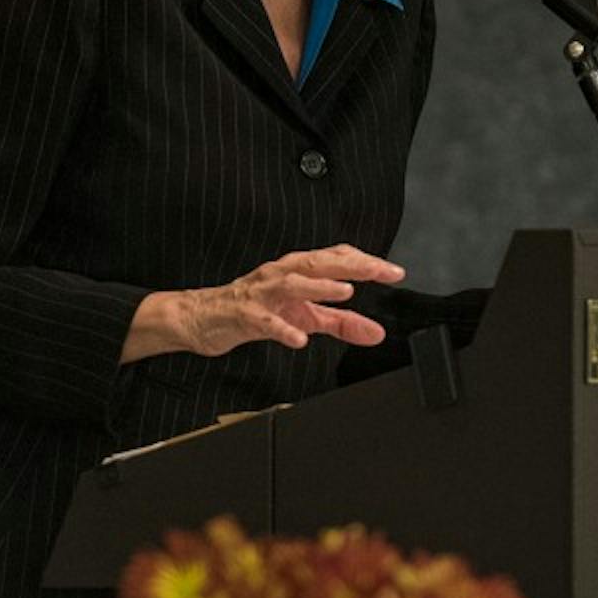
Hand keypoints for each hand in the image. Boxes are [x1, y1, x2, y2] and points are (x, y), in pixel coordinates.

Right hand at [123, 245, 406, 362]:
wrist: (202, 318)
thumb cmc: (255, 310)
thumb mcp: (305, 317)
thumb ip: (342, 323)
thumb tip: (377, 332)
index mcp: (297, 271)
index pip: (336, 258)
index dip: (367, 262)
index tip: (395, 272)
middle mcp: (281, 274)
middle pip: (318, 262)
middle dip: (351, 265)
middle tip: (380, 271)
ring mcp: (261, 292)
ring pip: (291, 283)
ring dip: (318, 286)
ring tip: (344, 292)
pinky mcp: (244, 315)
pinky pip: (264, 321)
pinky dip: (282, 329)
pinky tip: (299, 340)